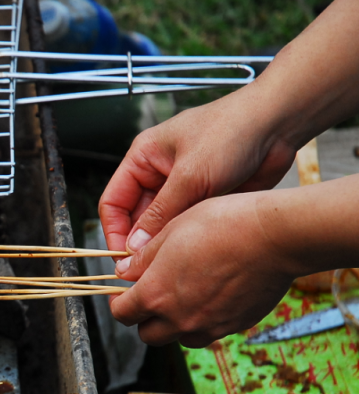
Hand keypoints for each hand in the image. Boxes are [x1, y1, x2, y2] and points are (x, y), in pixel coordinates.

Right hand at [98, 93, 295, 256]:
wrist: (279, 124)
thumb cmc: (232, 131)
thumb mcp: (190, 175)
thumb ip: (160, 214)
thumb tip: (136, 248)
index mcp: (143, 159)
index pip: (113, 202)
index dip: (114, 231)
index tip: (122, 258)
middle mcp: (158, 175)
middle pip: (135, 217)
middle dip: (139, 242)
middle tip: (147, 269)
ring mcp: (183, 188)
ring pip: (162, 225)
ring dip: (165, 241)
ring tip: (171, 262)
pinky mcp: (205, 199)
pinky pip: (186, 225)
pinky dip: (186, 238)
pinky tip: (192, 252)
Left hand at [110, 192, 295, 347]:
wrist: (274, 237)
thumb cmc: (221, 225)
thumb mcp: (170, 232)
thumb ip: (143, 259)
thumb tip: (124, 272)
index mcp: (156, 295)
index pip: (122, 315)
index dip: (119, 303)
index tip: (123, 294)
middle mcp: (180, 319)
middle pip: (149, 335)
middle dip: (145, 318)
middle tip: (153, 296)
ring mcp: (210, 326)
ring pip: (180, 338)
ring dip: (175, 324)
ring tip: (184, 297)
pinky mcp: (235, 326)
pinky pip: (211, 332)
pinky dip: (204, 321)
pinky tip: (212, 296)